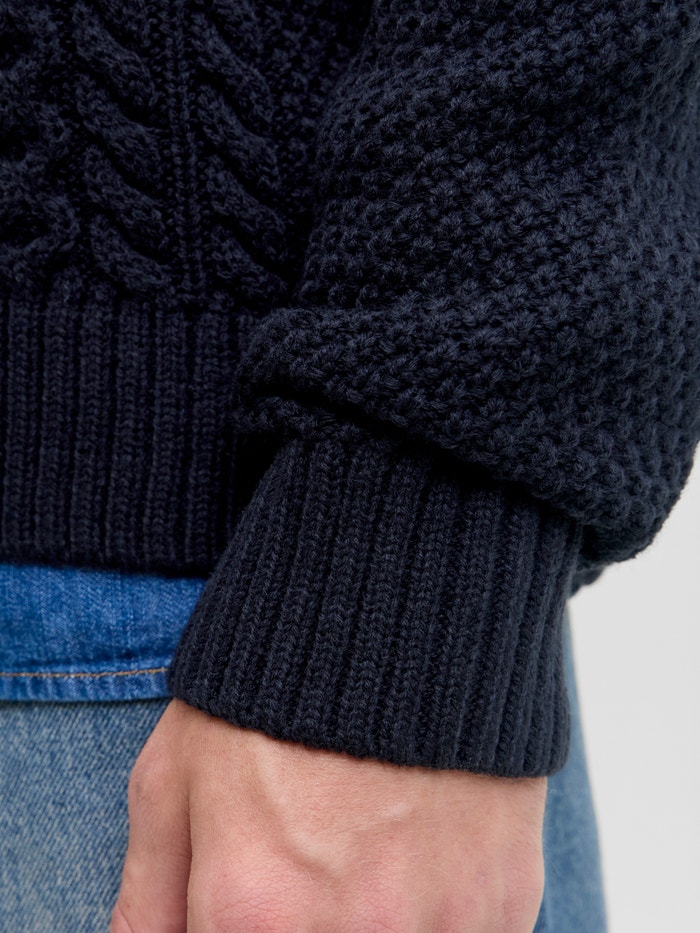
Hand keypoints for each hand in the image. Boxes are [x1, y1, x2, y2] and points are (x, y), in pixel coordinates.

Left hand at [110, 698, 545, 931]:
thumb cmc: (272, 685)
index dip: (234, 922)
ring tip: (362, 850)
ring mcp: (440, 923)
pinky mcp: (502, 901)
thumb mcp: (174, 773)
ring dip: (375, 917)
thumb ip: (148, 898)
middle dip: (303, 919)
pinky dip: (434, 910)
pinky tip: (418, 846)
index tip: (253, 896)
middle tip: (309, 861)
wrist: (400, 607)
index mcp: (253, 914)